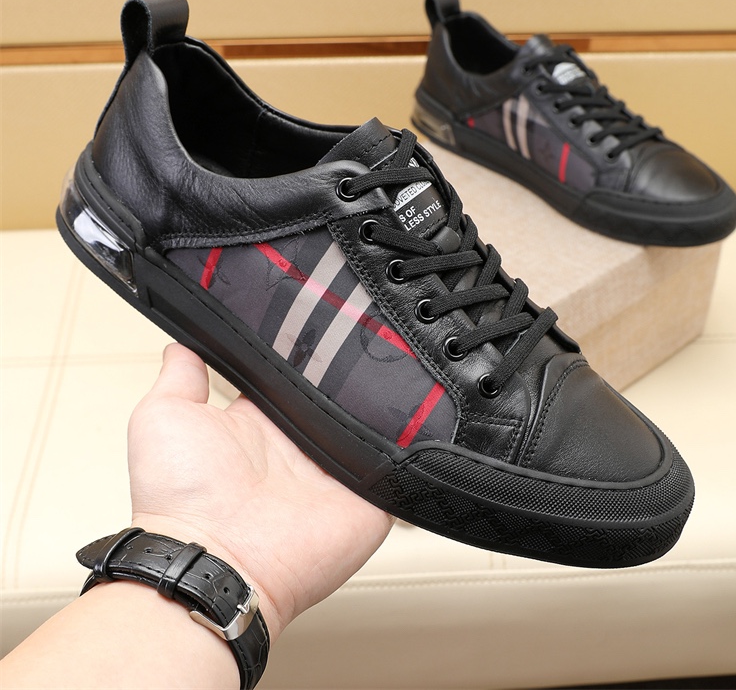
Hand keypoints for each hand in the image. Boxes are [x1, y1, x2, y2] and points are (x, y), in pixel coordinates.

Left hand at [127, 342, 393, 640]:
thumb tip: (182, 345)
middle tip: (371, 339)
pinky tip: (422, 418)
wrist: (213, 562)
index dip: (310, 353)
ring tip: (402, 369)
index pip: (297, 379)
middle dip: (356, 374)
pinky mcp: (369, 502)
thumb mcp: (164, 418)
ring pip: (376, 429)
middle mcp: (301, 448)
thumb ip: (180, 377)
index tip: (325, 321)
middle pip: (341, 401)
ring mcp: (338, 475)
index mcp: (262, 425)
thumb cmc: (180, 499)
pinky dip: (411, 450)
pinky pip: (401, 469)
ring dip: (388, 408)